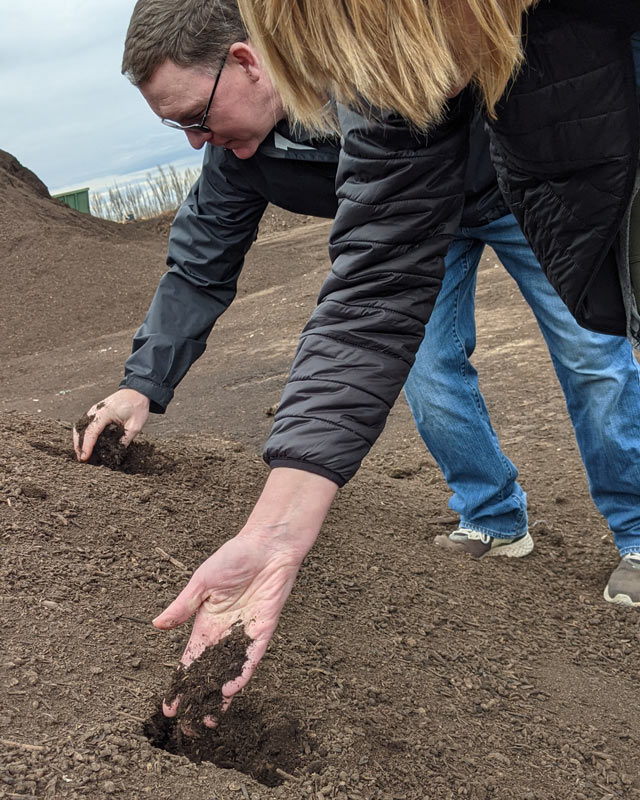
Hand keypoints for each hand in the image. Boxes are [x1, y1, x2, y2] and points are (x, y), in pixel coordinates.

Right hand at [73, 388, 149, 460]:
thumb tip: (117, 452)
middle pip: (80, 431)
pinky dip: (82, 435)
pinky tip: (85, 444)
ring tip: (82, 454)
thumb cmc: (136, 406)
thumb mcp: (135, 425)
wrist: (137, 391)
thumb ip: (126, 440)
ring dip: (79, 441)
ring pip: (79, 427)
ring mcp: (93, 411)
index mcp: (104, 413)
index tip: (85, 458)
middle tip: (82, 460)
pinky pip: (84, 425)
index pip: (91, 432)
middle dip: (79, 446)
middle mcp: (95, 411)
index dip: (86, 447)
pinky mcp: (95, 412)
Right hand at [154, 528, 304, 722]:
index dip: (180, 684)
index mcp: (205, 624)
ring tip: (210, 720)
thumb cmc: (234, 558)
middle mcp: (224, 634)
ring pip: (230, 672)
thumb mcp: (202, 581)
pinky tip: (230, 690)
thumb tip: (157, 625)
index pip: (190, 661)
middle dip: (199, 699)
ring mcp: (244, 635)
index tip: (169, 707)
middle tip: (189, 726)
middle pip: (209, 674)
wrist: (268, 547)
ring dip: (220, 696)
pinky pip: (252, 658)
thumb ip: (183, 606)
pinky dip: (241, 674)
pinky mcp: (264, 631)